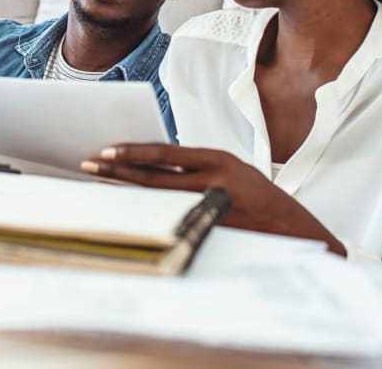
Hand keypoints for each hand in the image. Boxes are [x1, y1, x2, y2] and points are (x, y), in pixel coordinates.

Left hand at [81, 143, 344, 255]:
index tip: (108, 151)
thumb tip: (153, 162)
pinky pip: (168, 219)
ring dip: (125, 191)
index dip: (134, 152)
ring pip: (156, 198)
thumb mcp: (231, 169)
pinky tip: (124, 210)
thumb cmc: (257, 195)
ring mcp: (209, 209)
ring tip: (98, 185)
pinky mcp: (207, 230)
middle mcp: (212, 182)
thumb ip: (196, 166)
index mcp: (218, 160)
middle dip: (118, 171)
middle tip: (90, 166)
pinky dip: (144, 212)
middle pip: (154, 177)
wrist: (291, 227)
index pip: (166, 153)